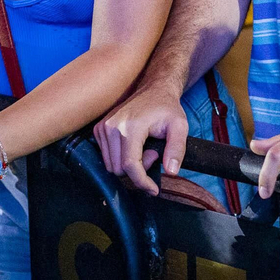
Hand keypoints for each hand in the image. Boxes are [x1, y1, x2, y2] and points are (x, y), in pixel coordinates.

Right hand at [94, 80, 189, 195]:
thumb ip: (177, 149)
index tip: (154, 190)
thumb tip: (171, 172)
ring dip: (129, 165)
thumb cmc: (167, 108)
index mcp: (129, 127)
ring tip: (145, 148)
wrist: (154, 89)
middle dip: (138, 170)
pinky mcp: (99, 129)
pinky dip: (120, 159)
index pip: (129, 166)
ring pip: (111, 166)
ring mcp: (102, 128)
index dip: (142, 182)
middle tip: (154, 153)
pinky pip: (107, 158)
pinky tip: (134, 146)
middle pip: (118, 169)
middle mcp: (111, 127)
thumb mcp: (180, 126)